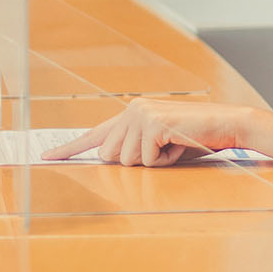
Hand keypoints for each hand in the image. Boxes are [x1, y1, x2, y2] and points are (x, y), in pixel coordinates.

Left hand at [43, 99, 272, 166]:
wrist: (226, 124)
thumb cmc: (196, 138)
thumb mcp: (160, 143)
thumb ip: (134, 147)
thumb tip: (111, 159)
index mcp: (131, 113)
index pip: (94, 134)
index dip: (68, 148)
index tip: (46, 157)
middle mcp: (132, 109)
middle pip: (109, 155)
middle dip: (135, 162)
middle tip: (163, 151)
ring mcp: (141, 114)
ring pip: (127, 159)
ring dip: (152, 162)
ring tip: (173, 147)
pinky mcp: (152, 123)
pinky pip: (146, 159)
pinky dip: (164, 161)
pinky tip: (179, 145)